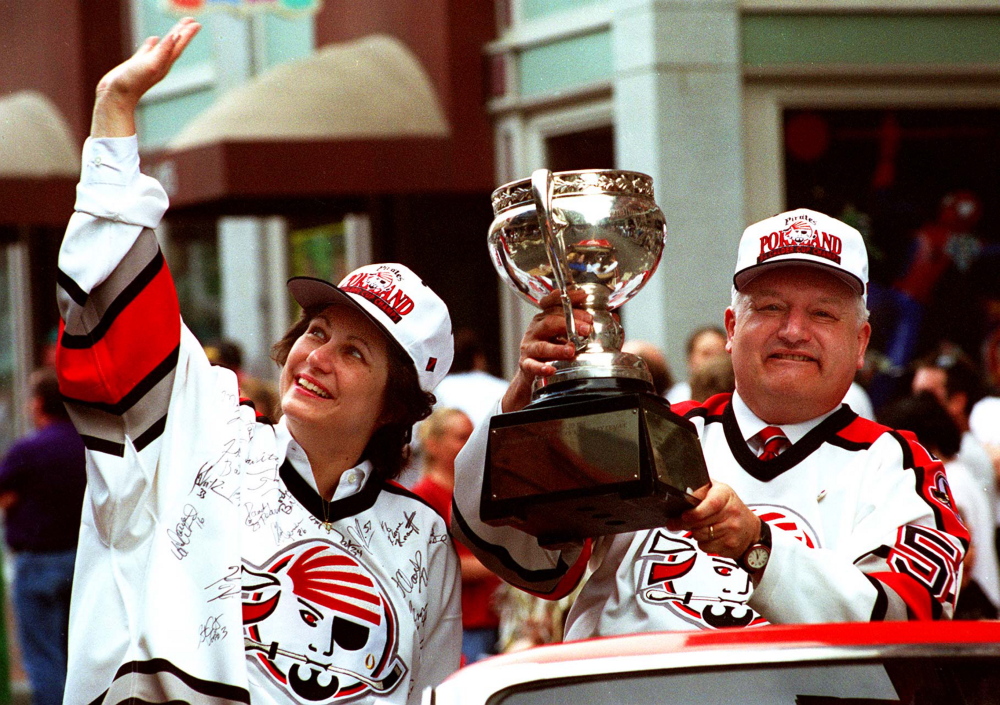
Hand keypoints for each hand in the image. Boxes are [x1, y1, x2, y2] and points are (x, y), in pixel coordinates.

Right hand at [91, 17, 200, 137]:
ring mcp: (147, 64)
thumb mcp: (150, 65)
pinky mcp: (136, 65)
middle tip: (191, 20)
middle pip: (174, 44)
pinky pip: (148, 51)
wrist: (116, 98)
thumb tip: (175, 37)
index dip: (187, 34)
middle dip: (183, 32)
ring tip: (177, 28)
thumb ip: (163, 51)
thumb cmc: (132, 83)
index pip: (178, 45)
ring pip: (162, 47)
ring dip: (170, 37)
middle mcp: (159, 64)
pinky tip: (154, 39)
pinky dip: (153, 44)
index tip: (196, 23)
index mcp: (164, 63)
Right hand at [501, 289, 591, 411]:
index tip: (584, 295)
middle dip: (569, 323)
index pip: (553, 303)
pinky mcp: (526, 364)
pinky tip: (551, 369)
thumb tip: (612, 316)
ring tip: (572, 350)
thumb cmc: (554, 351)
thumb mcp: (569, 336)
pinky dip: (541, 367)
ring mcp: (529, 347)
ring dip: (558, 347)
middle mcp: (536, 329)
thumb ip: (588, 327)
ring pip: (542, 345)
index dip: (567, 297)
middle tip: (587, 329)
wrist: (534, 374)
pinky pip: (532, 365)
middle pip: (550, 321)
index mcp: (546, 318)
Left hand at [666, 481, 760, 559]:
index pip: (711, 504)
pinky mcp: (730, 545)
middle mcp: (731, 512)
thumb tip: (678, 494)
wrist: (750, 527)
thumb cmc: (729, 507)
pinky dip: (703, 543)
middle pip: (700, 522)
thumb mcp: (716, 491)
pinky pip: (706, 547)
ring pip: (700, 536)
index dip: (696, 512)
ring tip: (699, 527)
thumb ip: (699, 490)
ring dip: (694, 533)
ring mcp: (732, 530)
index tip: (684, 515)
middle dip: (684, 523)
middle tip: (676, 522)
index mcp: (725, 494)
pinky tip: (709, 536)